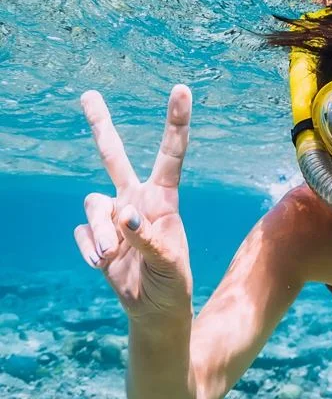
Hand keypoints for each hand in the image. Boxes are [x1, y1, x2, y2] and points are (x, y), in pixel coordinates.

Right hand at [75, 85, 193, 320]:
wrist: (154, 309)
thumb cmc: (172, 283)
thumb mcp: (169, 264)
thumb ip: (149, 240)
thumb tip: (124, 215)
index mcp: (164, 200)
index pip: (171, 155)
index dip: (176, 122)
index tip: (182, 90)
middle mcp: (136, 200)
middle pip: (114, 157)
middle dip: (101, 126)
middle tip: (88, 94)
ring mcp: (113, 217)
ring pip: (92, 205)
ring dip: (100, 233)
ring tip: (113, 256)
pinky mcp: (96, 235)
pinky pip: (82, 232)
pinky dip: (91, 251)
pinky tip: (105, 264)